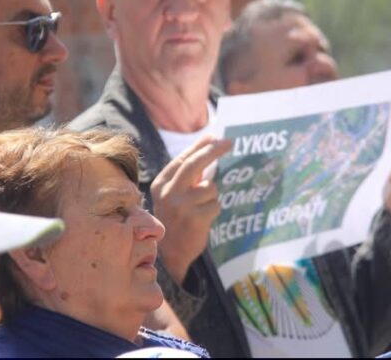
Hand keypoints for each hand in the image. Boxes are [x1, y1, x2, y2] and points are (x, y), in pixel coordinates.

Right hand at [152, 135, 231, 284]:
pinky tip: (202, 219)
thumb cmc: (176, 218)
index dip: (200, 146)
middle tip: (229, 142)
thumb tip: (209, 140)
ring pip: (209, 188)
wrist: (170, 254)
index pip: (182, 159)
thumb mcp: (173, 194)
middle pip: (194, 164)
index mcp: (161, 184)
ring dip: (211, 196)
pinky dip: (213, 210)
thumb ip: (188, 171)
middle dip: (213, 151)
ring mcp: (180, 206)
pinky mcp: (194, 219)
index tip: (215, 136)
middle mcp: (168, 193)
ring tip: (201, 208)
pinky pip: (215, 205)